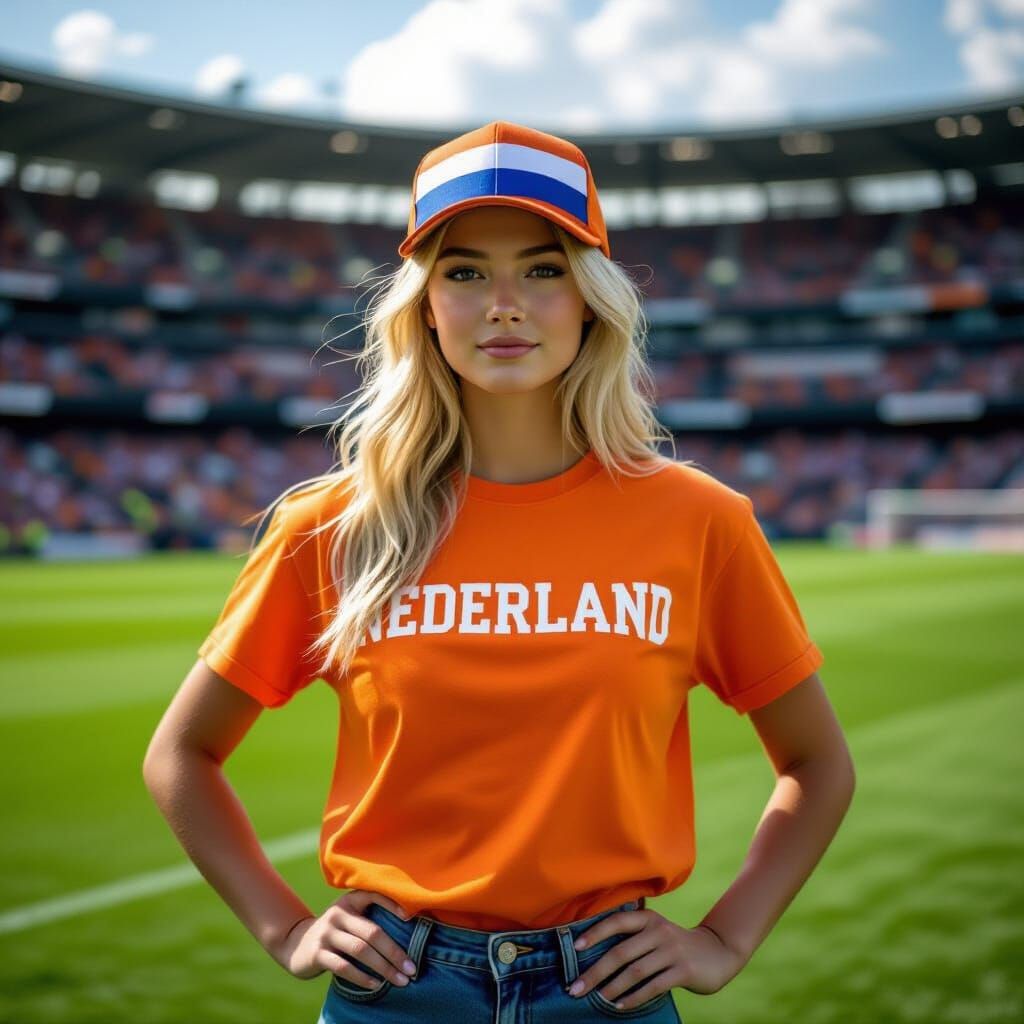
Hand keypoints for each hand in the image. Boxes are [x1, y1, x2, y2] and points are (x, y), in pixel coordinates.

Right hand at [273, 889, 418, 986]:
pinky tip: (376, 985)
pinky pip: (344, 967)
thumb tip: (407, 932)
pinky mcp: (317, 954)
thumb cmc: (334, 932)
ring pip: (360, 950)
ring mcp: (326, 934)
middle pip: (372, 932)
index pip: (373, 895)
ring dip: (383, 967)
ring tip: (399, 980)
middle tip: (411, 968)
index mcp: (349, 901)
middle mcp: (338, 914)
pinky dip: (362, 977)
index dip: (392, 904)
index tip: (410, 918)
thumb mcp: (347, 918)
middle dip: (394, 952)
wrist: (295, 944)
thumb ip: (367, 920)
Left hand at [566, 908, 745, 1008]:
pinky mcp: (684, 971)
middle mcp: (659, 931)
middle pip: (621, 952)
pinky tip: (620, 1006)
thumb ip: (633, 936)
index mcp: (648, 918)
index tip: (575, 948)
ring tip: (596, 999)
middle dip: (596, 972)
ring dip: (612, 988)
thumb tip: (595, 953)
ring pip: (635, 971)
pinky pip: (653, 986)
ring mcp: (672, 950)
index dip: (595, 933)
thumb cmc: (676, 944)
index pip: (617, 922)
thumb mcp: (656, 931)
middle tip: (576, 988)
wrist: (718, 951)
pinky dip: (634, 997)